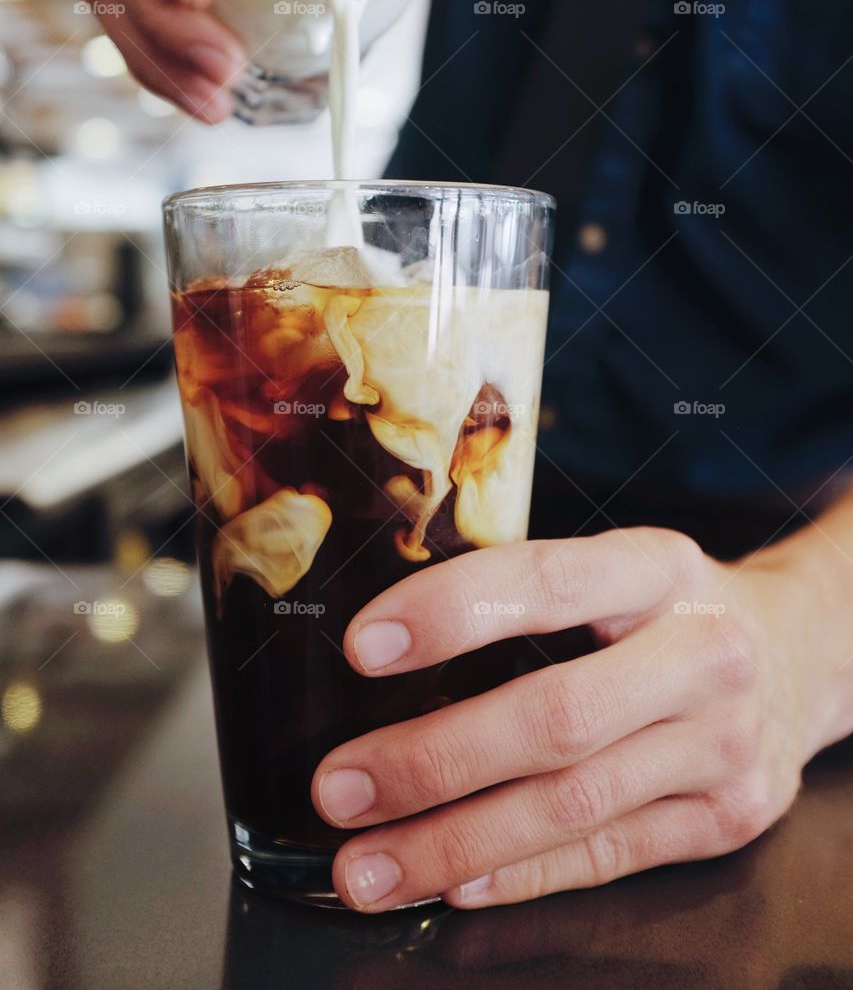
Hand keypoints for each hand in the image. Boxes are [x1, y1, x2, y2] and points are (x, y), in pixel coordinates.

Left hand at [311, 526, 843, 910]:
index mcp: (659, 568)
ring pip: (574, 804)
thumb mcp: (624, 566)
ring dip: (456, 842)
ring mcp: (721, 743)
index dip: (451, 613)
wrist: (803, 652)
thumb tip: (390, 643)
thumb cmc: (676, 608)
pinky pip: (610, 854)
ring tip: (369, 864)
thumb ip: (535, 594)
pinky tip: (455, 883)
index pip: (546, 583)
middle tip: (340, 786)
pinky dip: (522, 874)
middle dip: (433, 760)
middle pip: (556, 717)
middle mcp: (699, 654)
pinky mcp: (728, 816)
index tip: (363, 646)